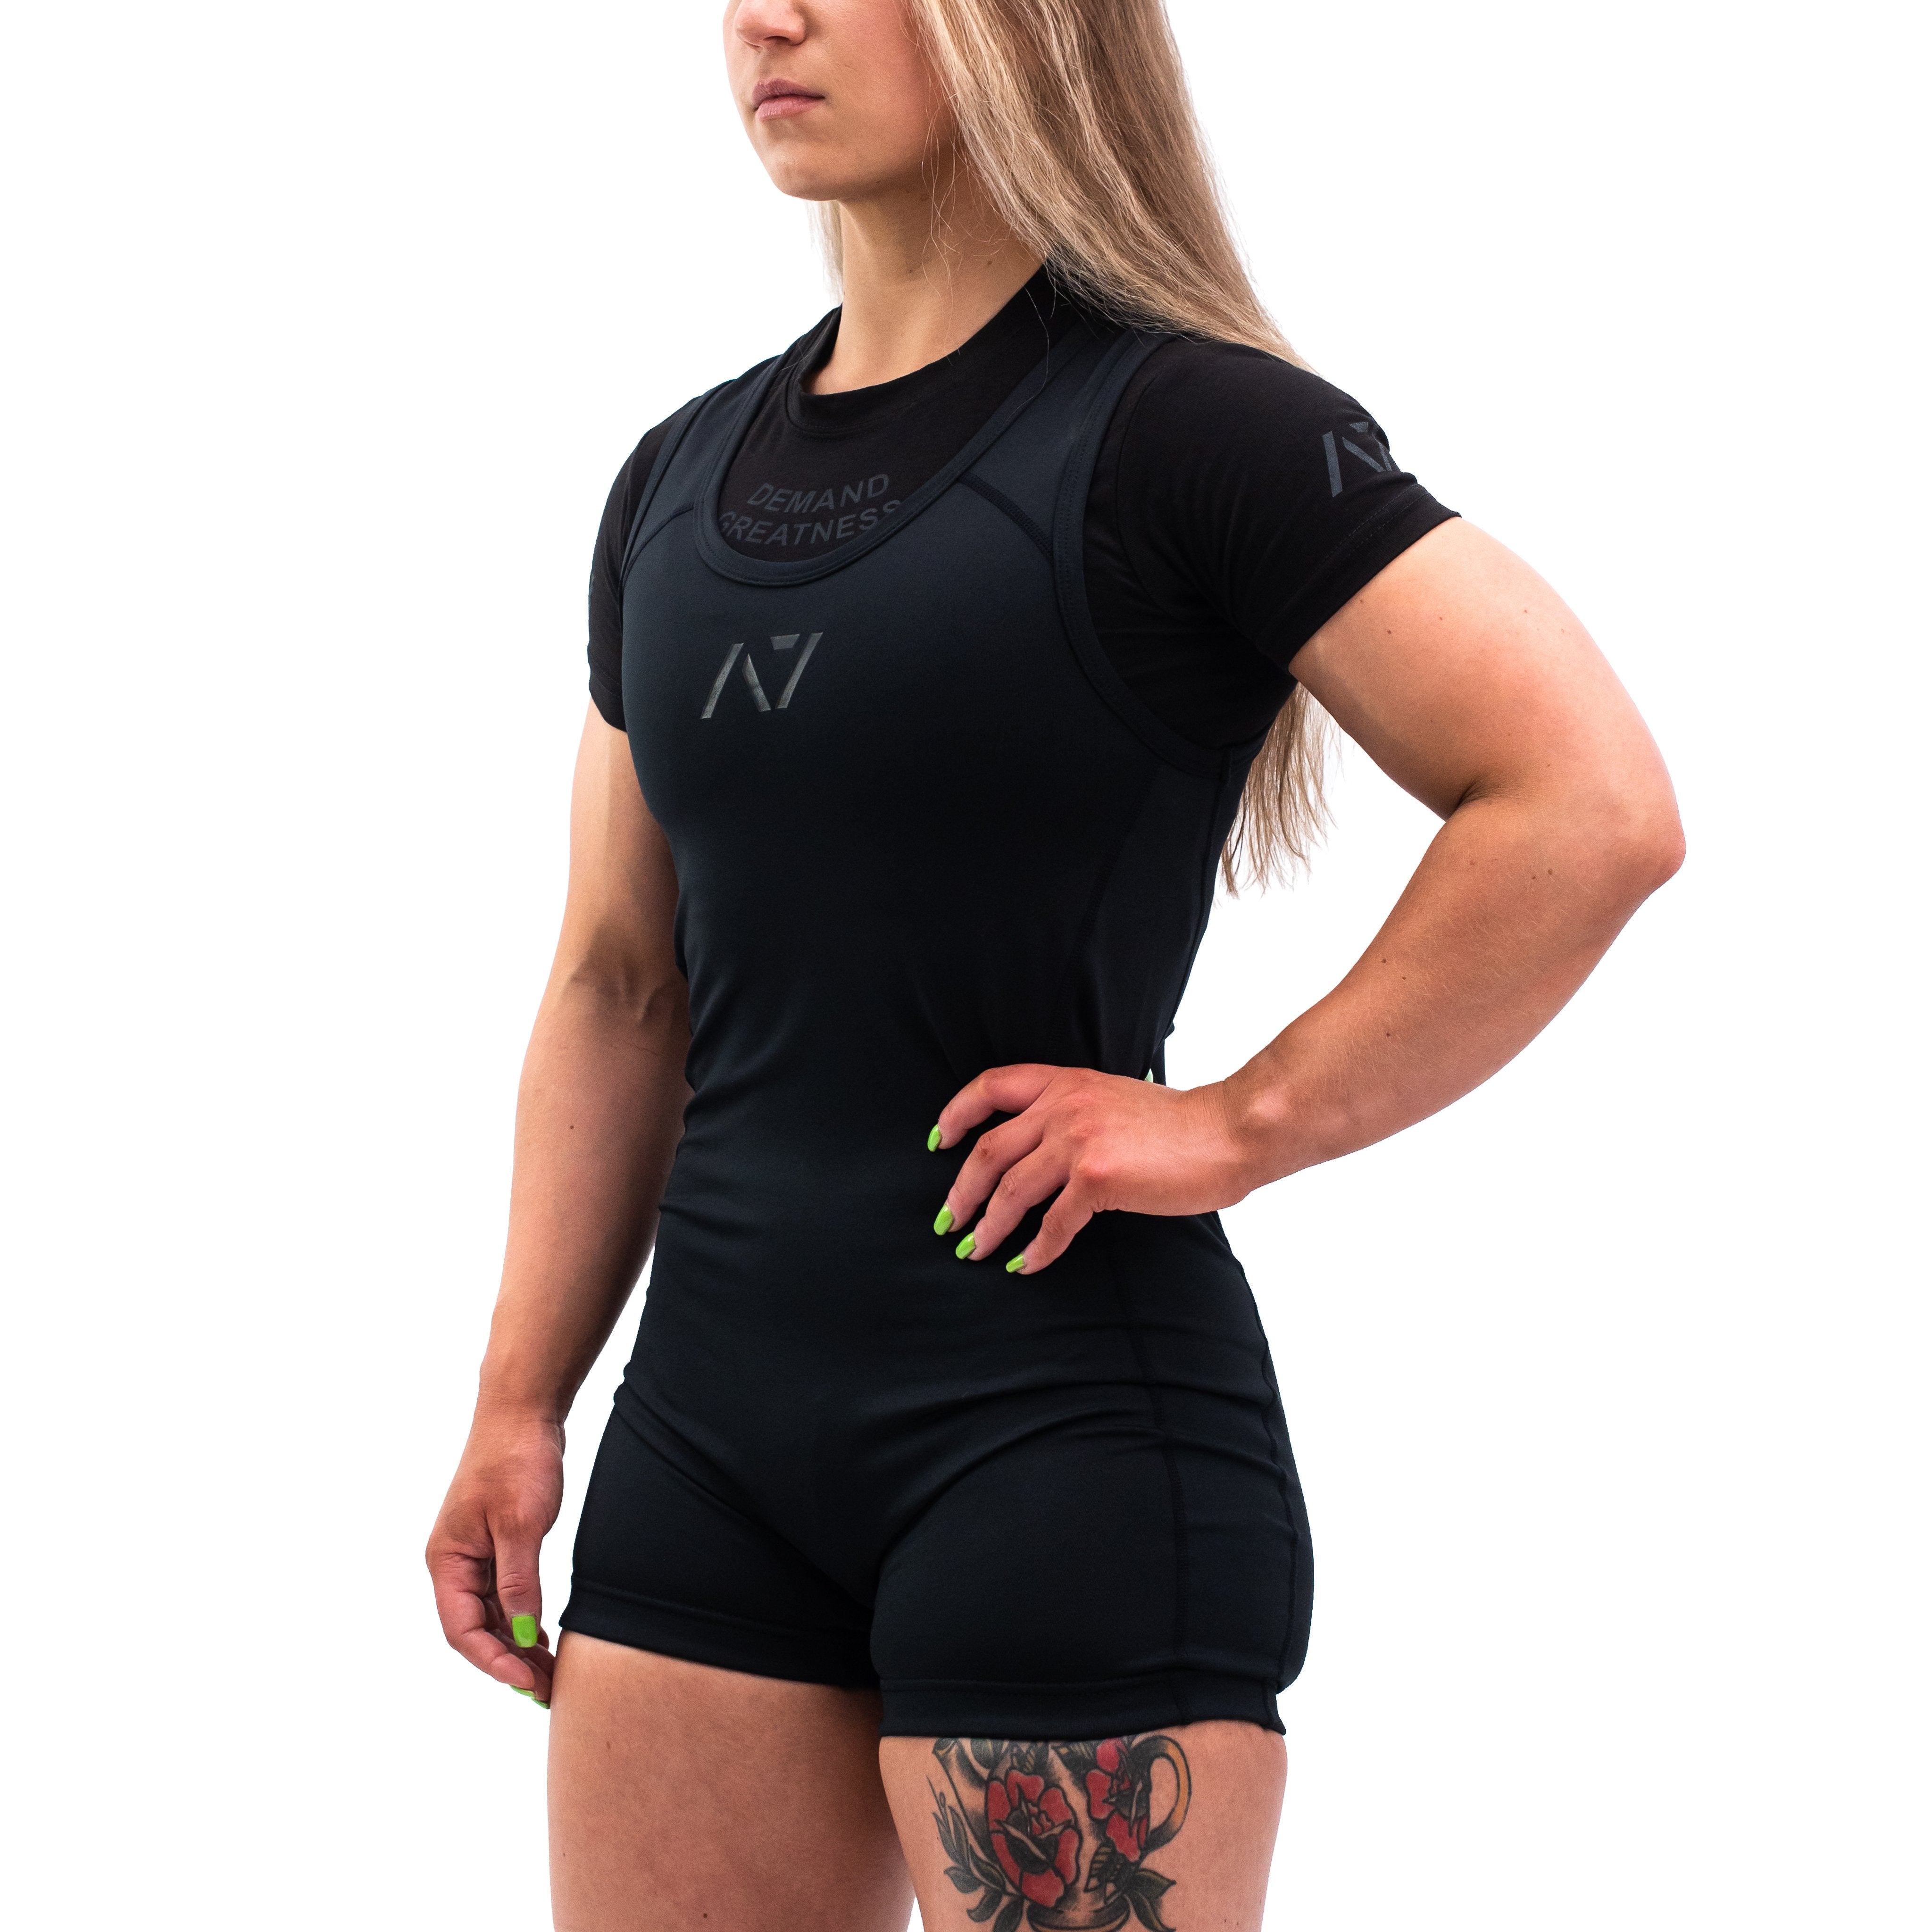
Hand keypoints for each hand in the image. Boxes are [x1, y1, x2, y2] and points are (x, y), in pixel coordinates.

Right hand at [426, 1409, 564, 1704]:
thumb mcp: (520, 1525)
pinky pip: (502, 1594)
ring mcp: (474, 1553)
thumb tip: (519, 1632)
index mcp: (447, 1560)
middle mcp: (454, 1562)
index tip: (526, 1683)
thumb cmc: (515, 1459)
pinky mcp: (495, 1543)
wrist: (523, 1411)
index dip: (493, 1662)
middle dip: (507, 1662)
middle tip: (546, 1688)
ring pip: (490, 1614)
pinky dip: (520, 1617)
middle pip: (475, 1629)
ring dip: (515, 1644)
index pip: (462, 1630)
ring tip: (548, 1672)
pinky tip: (540, 1635)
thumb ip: (517, 1581)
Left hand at [930, 1064, 1257, 1272]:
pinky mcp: (1097, 1179)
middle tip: (949, 1219)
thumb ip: (1077, 1112)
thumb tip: (1048, 1146)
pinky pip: (1053, 1222)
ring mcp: (1078, 1142)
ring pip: (1011, 1189)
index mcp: (1066, 1083)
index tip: (939, 1142)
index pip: (992, 1087)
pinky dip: (1036, 1249)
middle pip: (989, 1150)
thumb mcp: (1115, 1098)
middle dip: (962, 1191)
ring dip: (988, 1225)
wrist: (1227, 1131)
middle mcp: (1064, 1107)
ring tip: (975, 1249)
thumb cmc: (1181, 1124)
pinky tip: (1028, 1264)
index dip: (958, 1114)